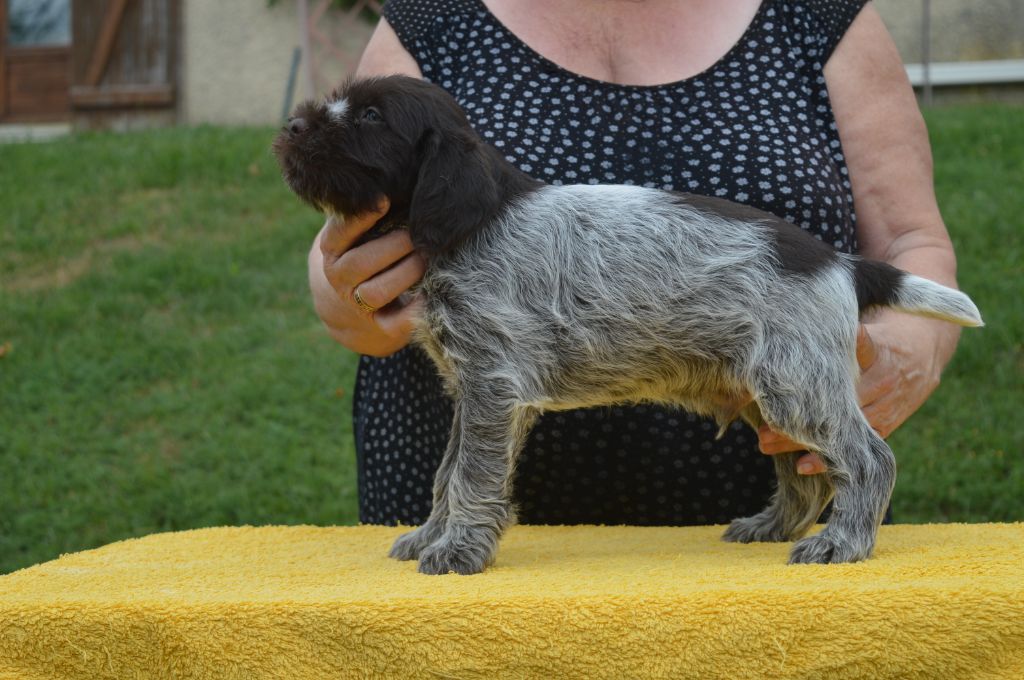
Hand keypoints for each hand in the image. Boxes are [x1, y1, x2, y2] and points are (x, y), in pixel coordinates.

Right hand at [308, 199, 425, 355]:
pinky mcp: (380, 328)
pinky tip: (429, 296)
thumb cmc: (362, 256)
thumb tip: (399, 177)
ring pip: (378, 291)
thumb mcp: (354, 235)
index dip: (360, 218)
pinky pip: (396, 323)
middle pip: (363, 262)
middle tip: (419, 234)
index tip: (383, 201)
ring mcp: (357, 305)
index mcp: (332, 250)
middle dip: (395, 246)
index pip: (340, 233)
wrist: (347, 311)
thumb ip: (367, 212)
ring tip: (425, 259)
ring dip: (406, 274)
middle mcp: (339, 278)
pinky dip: (413, 312)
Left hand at [756, 317, 952, 473]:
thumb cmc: (879, 326)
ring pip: (848, 428)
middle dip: (802, 415)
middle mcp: (885, 378)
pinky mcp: (890, 422)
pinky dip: (830, 458)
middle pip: (843, 400)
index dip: (843, 354)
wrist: (925, 343)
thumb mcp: (866, 315)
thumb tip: (785, 318)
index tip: (817, 362)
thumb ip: (834, 324)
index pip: (861, 349)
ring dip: (807, 440)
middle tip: (763, 424)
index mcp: (879, 348)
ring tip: (768, 444)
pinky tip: (802, 467)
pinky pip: (860, 445)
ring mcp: (890, 403)